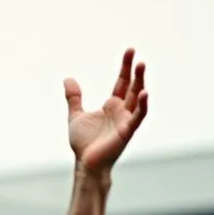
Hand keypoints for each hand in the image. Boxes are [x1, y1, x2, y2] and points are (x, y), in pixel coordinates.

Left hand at [65, 49, 148, 172]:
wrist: (85, 163)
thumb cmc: (84, 144)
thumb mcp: (76, 116)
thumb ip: (74, 98)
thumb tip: (68, 78)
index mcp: (112, 106)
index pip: (122, 82)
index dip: (125, 67)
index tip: (130, 50)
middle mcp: (122, 111)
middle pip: (132, 86)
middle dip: (135, 71)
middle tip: (136, 55)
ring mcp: (126, 120)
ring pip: (137, 98)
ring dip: (140, 82)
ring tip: (142, 65)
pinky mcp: (127, 131)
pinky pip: (138, 116)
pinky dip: (142, 105)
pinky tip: (145, 93)